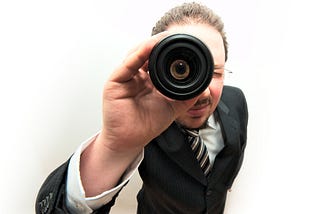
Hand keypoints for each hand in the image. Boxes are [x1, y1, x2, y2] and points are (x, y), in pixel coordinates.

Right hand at [100, 32, 197, 152]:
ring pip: (136, 54)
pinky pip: (128, 64)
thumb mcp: (172, 108)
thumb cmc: (147, 125)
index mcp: (147, 80)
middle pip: (146, 53)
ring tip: (164, 38)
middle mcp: (135, 76)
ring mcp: (125, 78)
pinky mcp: (115, 82)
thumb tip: (203, 86)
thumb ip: (186, 96)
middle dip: (159, 43)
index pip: (156, 60)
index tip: (182, 44)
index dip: (167, 51)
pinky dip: (138, 54)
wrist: (131, 141)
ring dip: (150, 44)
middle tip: (174, 37)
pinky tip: (150, 47)